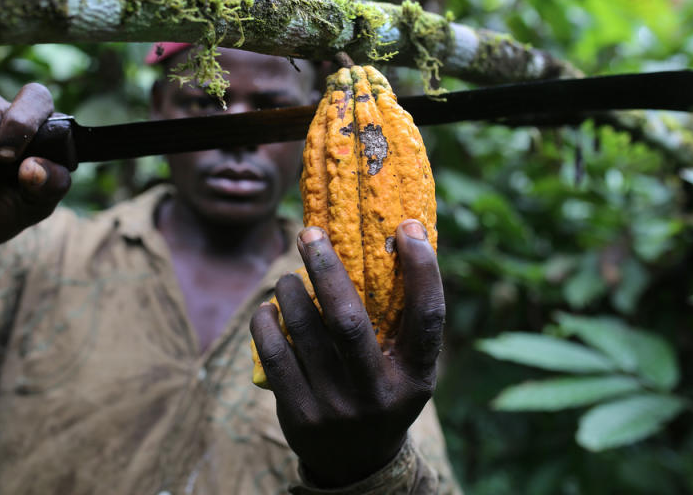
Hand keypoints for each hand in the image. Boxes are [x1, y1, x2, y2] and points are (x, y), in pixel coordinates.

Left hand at [250, 220, 445, 486]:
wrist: (354, 463)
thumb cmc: (381, 392)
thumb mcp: (405, 368)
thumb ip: (399, 322)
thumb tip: (385, 244)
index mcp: (416, 377)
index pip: (427, 317)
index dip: (423, 270)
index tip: (408, 228)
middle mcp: (379, 394)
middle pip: (348, 321)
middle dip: (326, 270)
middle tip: (309, 234)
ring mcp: (337, 408)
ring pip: (304, 332)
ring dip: (290, 291)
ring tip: (288, 277)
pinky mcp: (300, 415)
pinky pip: (275, 355)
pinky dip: (266, 323)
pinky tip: (267, 308)